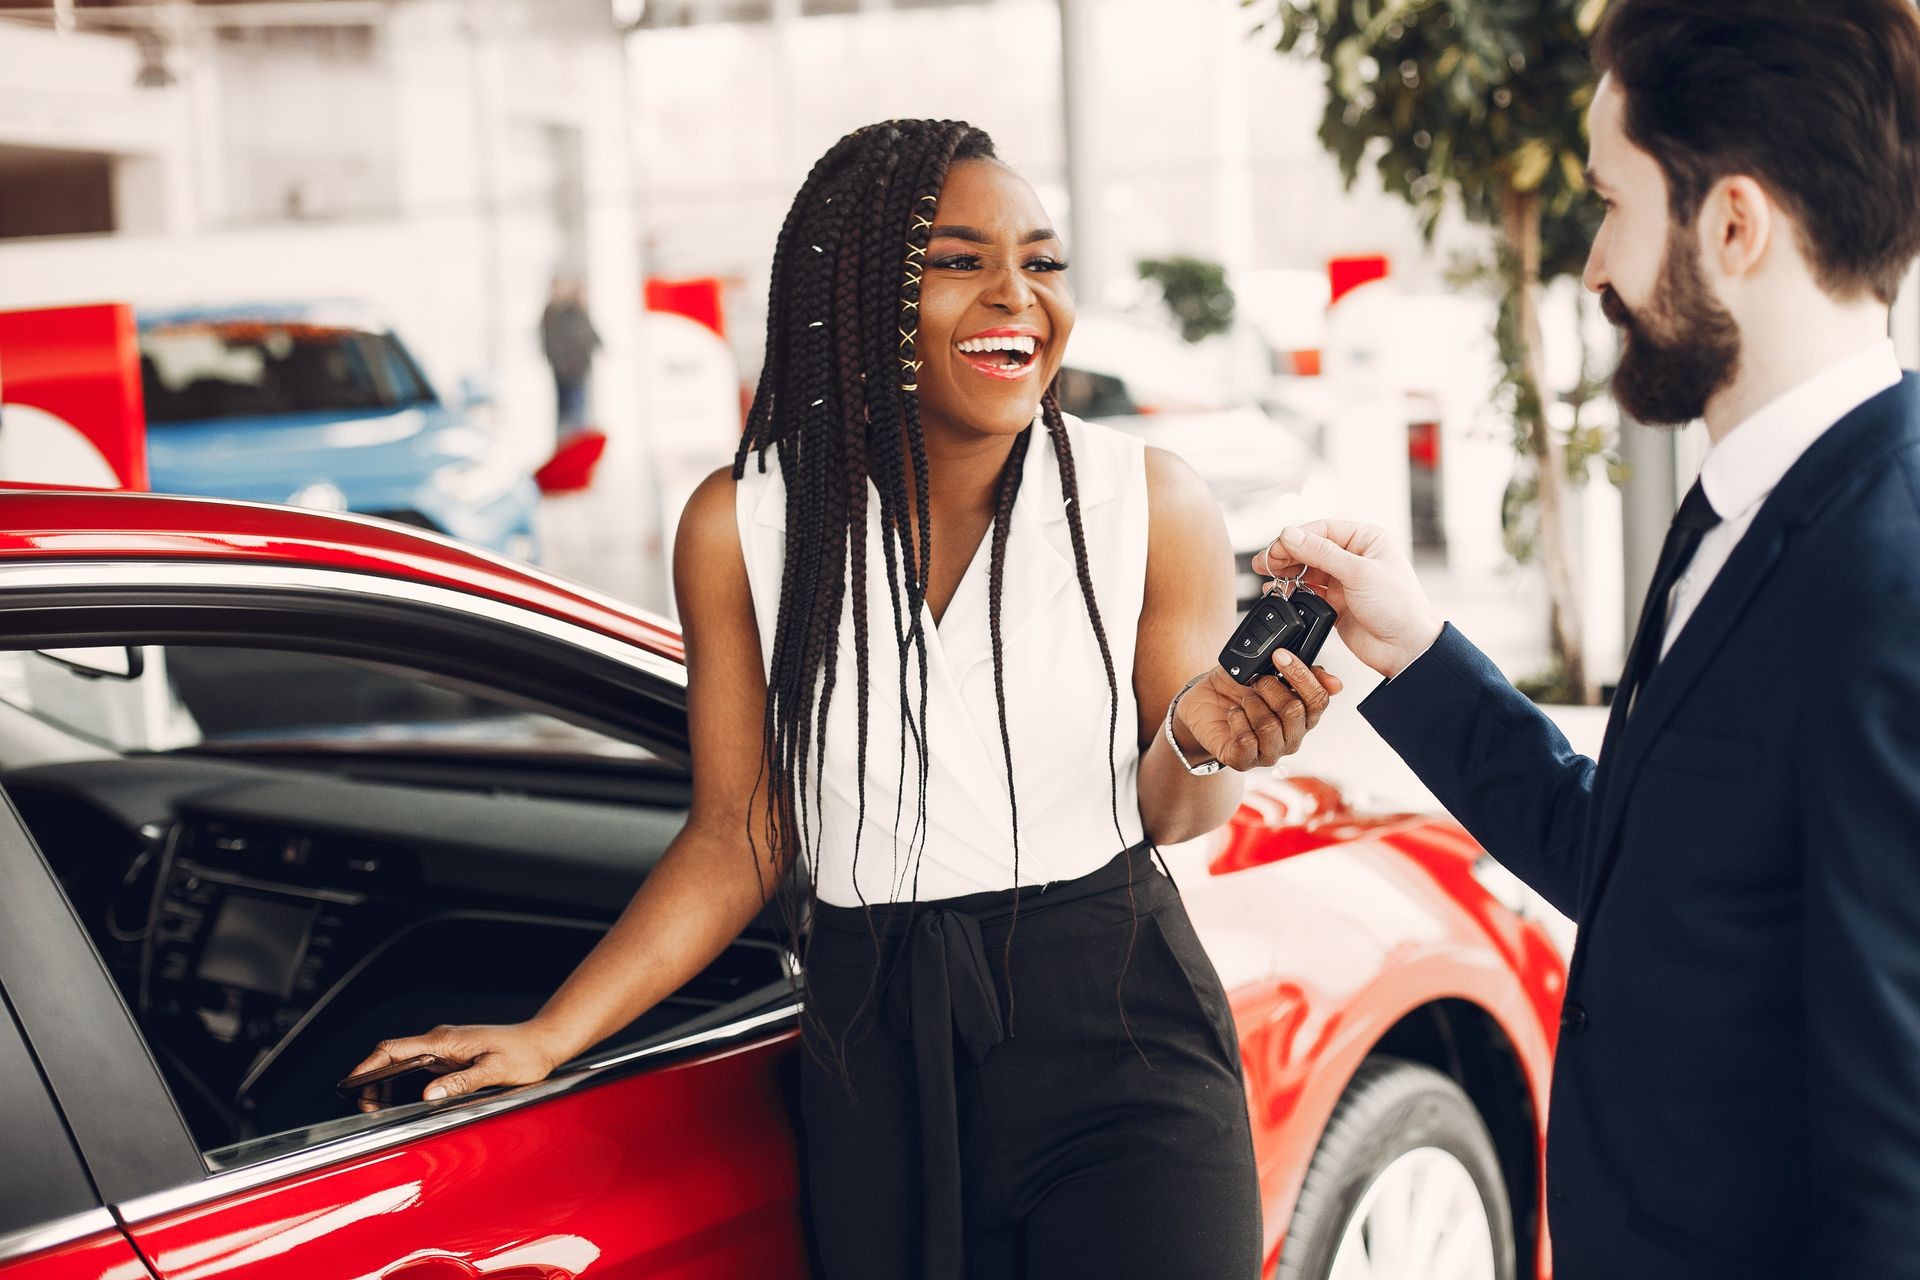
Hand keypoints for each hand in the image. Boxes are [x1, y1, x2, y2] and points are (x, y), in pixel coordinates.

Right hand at [345, 1021, 561, 1112]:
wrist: (543, 1042)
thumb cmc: (524, 1054)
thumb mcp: (494, 1071)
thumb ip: (461, 1082)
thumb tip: (429, 1096)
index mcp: (444, 1041)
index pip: (394, 1049)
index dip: (368, 1066)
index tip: (351, 1084)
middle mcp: (440, 1042)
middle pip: (392, 1056)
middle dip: (370, 1079)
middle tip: (363, 1106)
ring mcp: (445, 1048)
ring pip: (403, 1062)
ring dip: (385, 1082)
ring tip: (375, 1107)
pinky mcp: (452, 1056)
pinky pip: (417, 1067)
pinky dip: (402, 1082)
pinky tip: (400, 1099)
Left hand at [1174, 651, 1341, 771]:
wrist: (1202, 704)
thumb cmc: (1237, 689)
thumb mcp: (1267, 670)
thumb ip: (1301, 673)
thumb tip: (1335, 684)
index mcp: (1303, 716)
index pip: (1318, 699)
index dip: (1301, 675)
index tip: (1280, 655)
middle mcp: (1291, 737)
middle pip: (1295, 711)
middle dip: (1271, 688)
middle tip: (1256, 682)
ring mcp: (1269, 752)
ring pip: (1270, 726)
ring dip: (1252, 704)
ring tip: (1243, 701)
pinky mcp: (1243, 761)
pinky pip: (1246, 741)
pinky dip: (1236, 721)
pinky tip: (1233, 716)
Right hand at [1255, 522, 1442, 679]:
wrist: (1407, 650)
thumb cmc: (1398, 607)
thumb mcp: (1359, 573)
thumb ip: (1321, 553)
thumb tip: (1290, 535)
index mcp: (1366, 540)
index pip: (1322, 529)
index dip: (1296, 537)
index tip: (1276, 549)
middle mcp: (1355, 557)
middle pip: (1311, 548)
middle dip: (1286, 555)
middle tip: (1264, 564)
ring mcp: (1344, 580)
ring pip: (1306, 569)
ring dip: (1286, 573)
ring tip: (1268, 578)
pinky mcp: (1336, 602)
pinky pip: (1308, 592)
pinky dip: (1292, 592)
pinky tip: (1278, 593)